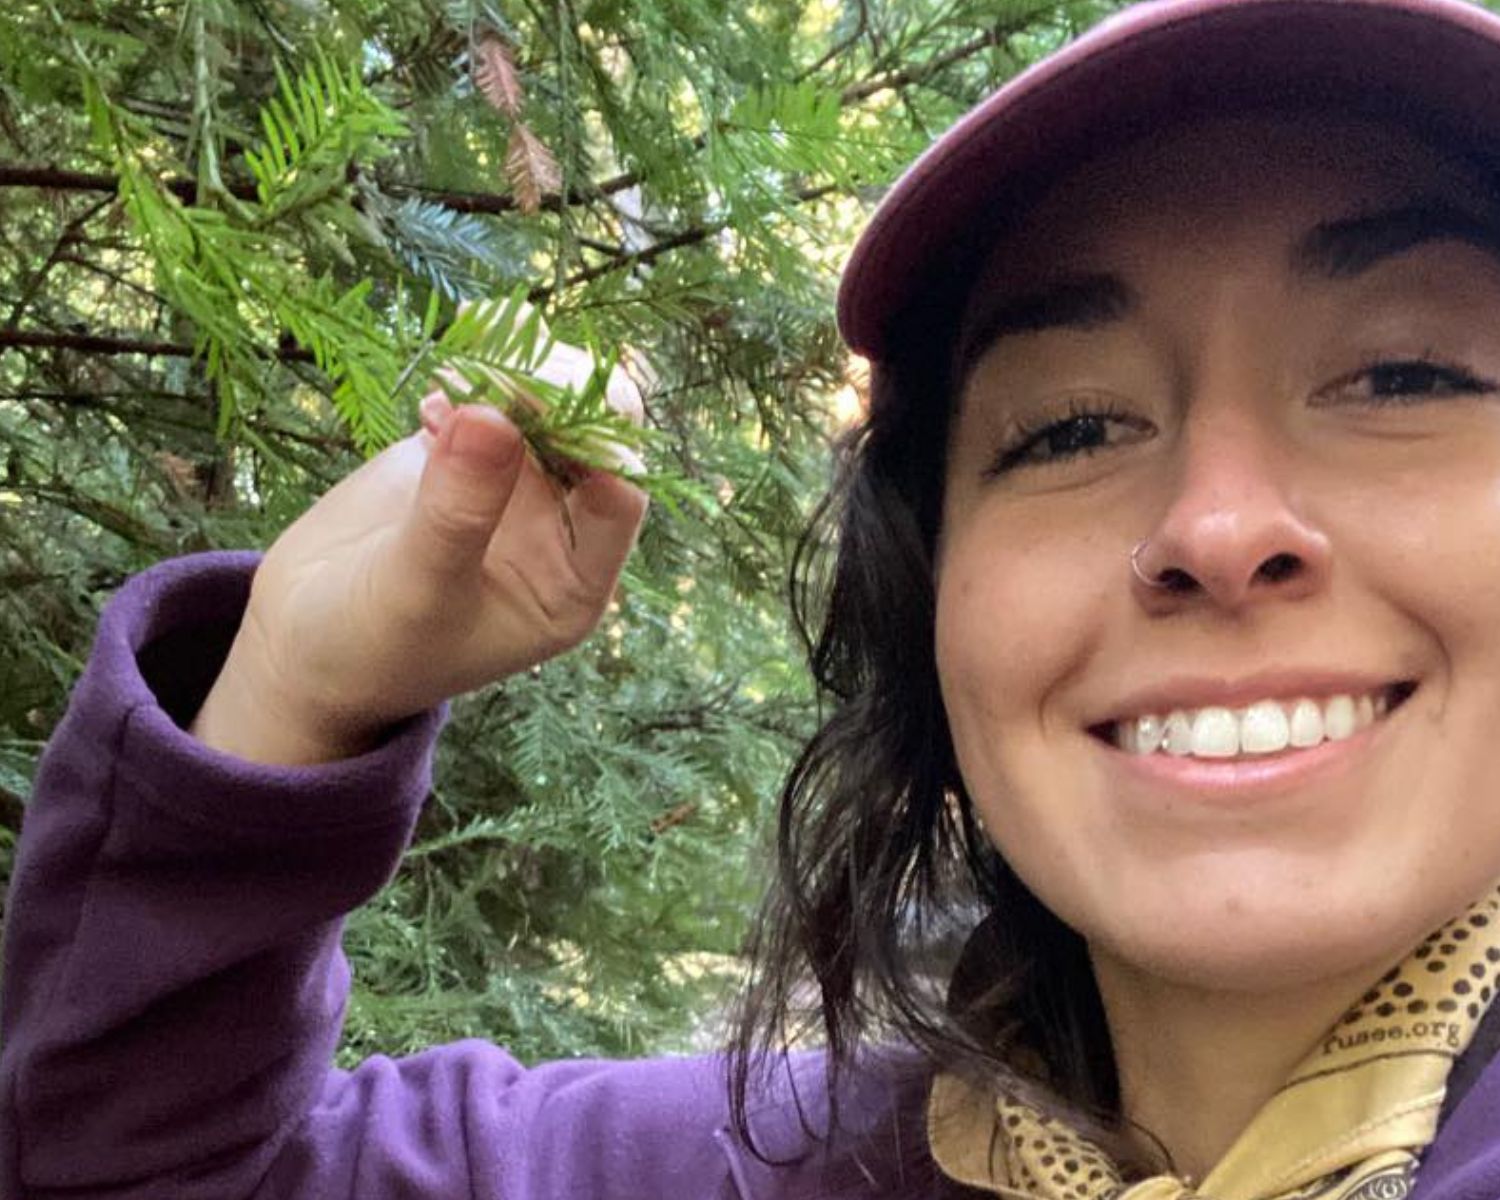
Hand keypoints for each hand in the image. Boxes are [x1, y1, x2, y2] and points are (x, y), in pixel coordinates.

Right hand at [190, 339, 648, 764]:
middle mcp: (558, 527)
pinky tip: (430, 399)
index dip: (600, 449)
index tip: (546, 414)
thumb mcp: (417, 589)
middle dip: (561, 393)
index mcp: (573, 580)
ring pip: (542, 405)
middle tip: (506, 369)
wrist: (302, 640)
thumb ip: (458, 512)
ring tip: (466, 364)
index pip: (619, 499)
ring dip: (515, 370)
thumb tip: (494, 415)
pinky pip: (484, 395)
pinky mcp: (462, 450)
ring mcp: (512, 483)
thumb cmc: (372, 646)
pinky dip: (467, 375)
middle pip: (592, 438)